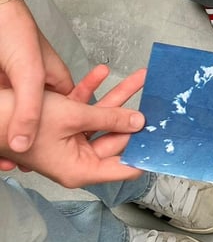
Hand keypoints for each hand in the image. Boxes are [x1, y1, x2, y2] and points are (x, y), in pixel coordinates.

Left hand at [0, 0, 73, 152]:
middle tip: (21, 164)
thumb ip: (29, 111)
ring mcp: (16, 89)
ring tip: (5, 160)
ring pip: (16, 122)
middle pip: (39, 123)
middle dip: (30, 144)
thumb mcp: (29, 76)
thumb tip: (24, 146)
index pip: (69, 116)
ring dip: (9, 140)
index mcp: (57, 83)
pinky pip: (3, 117)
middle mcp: (38, 88)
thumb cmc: (15, 33)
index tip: (45, 159)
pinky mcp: (1, 91)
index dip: (62, 139)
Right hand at [0, 66, 146, 187]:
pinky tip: (102, 73)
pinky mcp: (64, 124)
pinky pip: (84, 107)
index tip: (165, 141)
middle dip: (136, 115)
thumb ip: (109, 118)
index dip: (145, 154)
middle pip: (117, 138)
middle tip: (159, 100)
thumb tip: (139, 122)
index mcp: (81, 169)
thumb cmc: (18, 121)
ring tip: (141, 77)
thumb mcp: (73, 116)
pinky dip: (92, 90)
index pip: (124, 167)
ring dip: (118, 95)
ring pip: (104, 117)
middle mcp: (78, 158)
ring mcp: (71, 140)